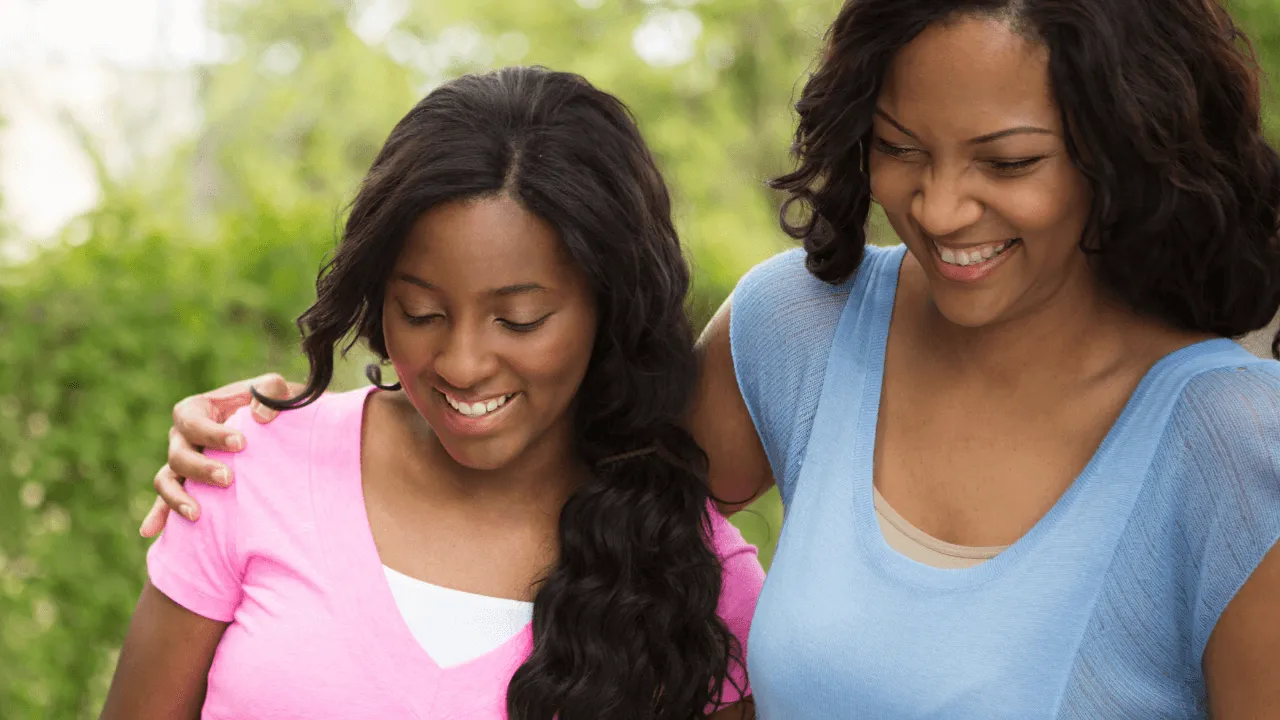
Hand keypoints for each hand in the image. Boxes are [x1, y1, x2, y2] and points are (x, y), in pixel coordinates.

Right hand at [140, 374, 300, 536]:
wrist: (274, 428)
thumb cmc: (270, 405)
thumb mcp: (275, 390)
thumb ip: (269, 392)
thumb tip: (259, 417)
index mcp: (196, 410)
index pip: (193, 421)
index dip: (212, 434)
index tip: (241, 444)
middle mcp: (182, 437)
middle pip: (178, 455)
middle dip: (201, 468)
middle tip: (228, 479)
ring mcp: (181, 463)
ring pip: (166, 480)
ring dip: (177, 498)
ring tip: (197, 514)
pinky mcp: (187, 485)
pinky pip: (165, 501)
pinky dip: (157, 515)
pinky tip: (149, 531)